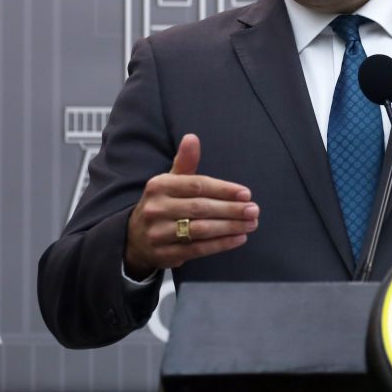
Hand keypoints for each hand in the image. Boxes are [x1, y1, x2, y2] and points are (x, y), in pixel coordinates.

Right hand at [123, 134, 258, 278]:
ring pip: (201, 230)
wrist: (136, 238)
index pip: (197, 185)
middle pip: (201, 208)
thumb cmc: (164, 203)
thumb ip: (185, 162)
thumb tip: (192, 137)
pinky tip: (239, 238)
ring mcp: (158, 233)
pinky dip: (221, 244)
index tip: (246, 194)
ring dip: (230, 227)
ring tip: (251, 224)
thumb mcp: (171, 180)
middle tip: (254, 210)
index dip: (224, 189)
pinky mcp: (164, 254)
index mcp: (159, 186)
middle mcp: (156, 208)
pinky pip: (198, 249)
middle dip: (231, 210)